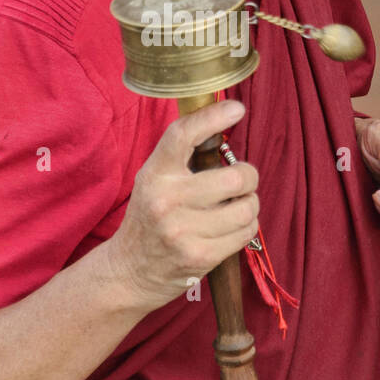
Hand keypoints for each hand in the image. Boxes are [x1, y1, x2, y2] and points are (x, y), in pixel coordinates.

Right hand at [107, 101, 259, 307]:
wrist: (130, 271)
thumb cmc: (150, 217)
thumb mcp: (154, 180)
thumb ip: (182, 157)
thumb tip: (224, 119)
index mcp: (155, 174)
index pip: (183, 135)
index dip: (212, 117)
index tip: (236, 109)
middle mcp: (166, 200)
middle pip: (234, 177)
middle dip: (248, 176)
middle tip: (242, 180)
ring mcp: (183, 231)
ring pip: (246, 207)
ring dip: (250, 204)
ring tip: (236, 206)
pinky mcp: (200, 256)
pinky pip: (245, 232)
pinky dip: (246, 227)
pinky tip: (232, 227)